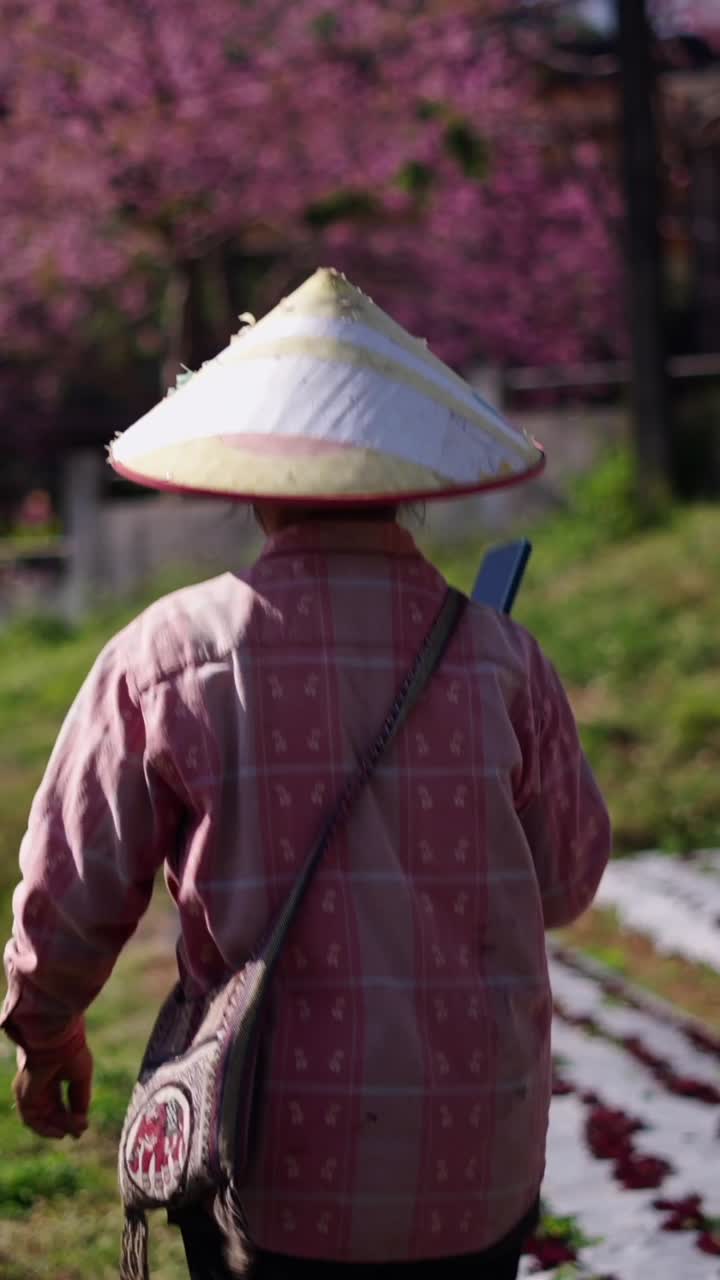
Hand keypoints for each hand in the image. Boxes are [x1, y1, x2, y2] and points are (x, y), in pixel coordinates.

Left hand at [13, 1023, 92, 1139]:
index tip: (83, 1125)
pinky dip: (45, 1129)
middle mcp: (35, 1084)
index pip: (56, 1102)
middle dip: (64, 1123)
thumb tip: (82, 1123)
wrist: (59, 1040)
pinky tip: (61, 1133)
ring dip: (58, 1126)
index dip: (69, 1115)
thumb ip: (80, 1100)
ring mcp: (27, 1090)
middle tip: (80, 1132)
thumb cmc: (71, 1053)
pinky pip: (31, 1120)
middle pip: (48, 1111)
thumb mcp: (80, 1079)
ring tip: (75, 1131)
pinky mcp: (22, 1095)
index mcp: (49, 1076)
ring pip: (41, 1117)